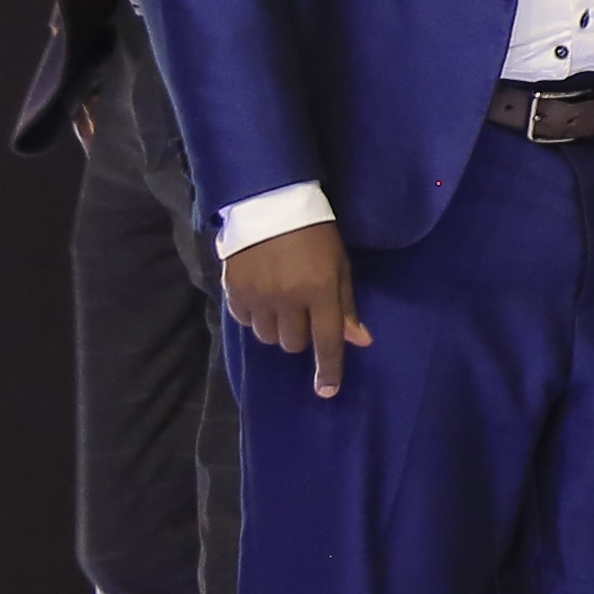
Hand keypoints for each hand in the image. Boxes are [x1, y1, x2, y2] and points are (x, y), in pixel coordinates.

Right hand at [224, 223, 366, 396]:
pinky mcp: (234, 290)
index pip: (326, 341)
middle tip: (302, 311)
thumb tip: (359, 341)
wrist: (270, 203)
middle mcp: (287, 299)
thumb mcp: (340, 265)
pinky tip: (260, 295)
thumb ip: (346, 305)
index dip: (328, 369)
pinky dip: (255, 316)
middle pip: (293, 343)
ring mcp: (258, 296)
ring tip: (280, 301)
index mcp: (320, 291)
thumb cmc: (315, 233)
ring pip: (268, 337)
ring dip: (278, 327)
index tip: (327, 391)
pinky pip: (245, 321)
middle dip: (301, 335)